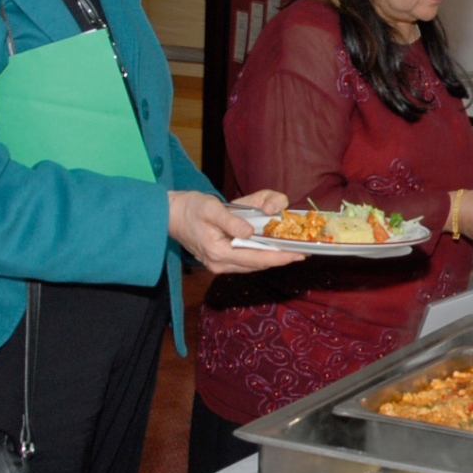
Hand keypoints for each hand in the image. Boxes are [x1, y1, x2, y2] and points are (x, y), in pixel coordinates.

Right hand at [168, 190, 303, 273]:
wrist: (170, 214)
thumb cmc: (191, 208)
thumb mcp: (211, 208)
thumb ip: (232, 220)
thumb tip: (250, 232)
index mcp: (218, 251)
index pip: (255, 258)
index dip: (279, 257)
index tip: (297, 254)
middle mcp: (218, 263)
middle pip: (257, 264)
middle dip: (280, 259)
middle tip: (302, 252)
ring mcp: (218, 265)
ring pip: (252, 265)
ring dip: (271, 259)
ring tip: (291, 252)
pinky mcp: (218, 261)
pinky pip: (245, 262)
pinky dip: (260, 256)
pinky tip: (271, 250)